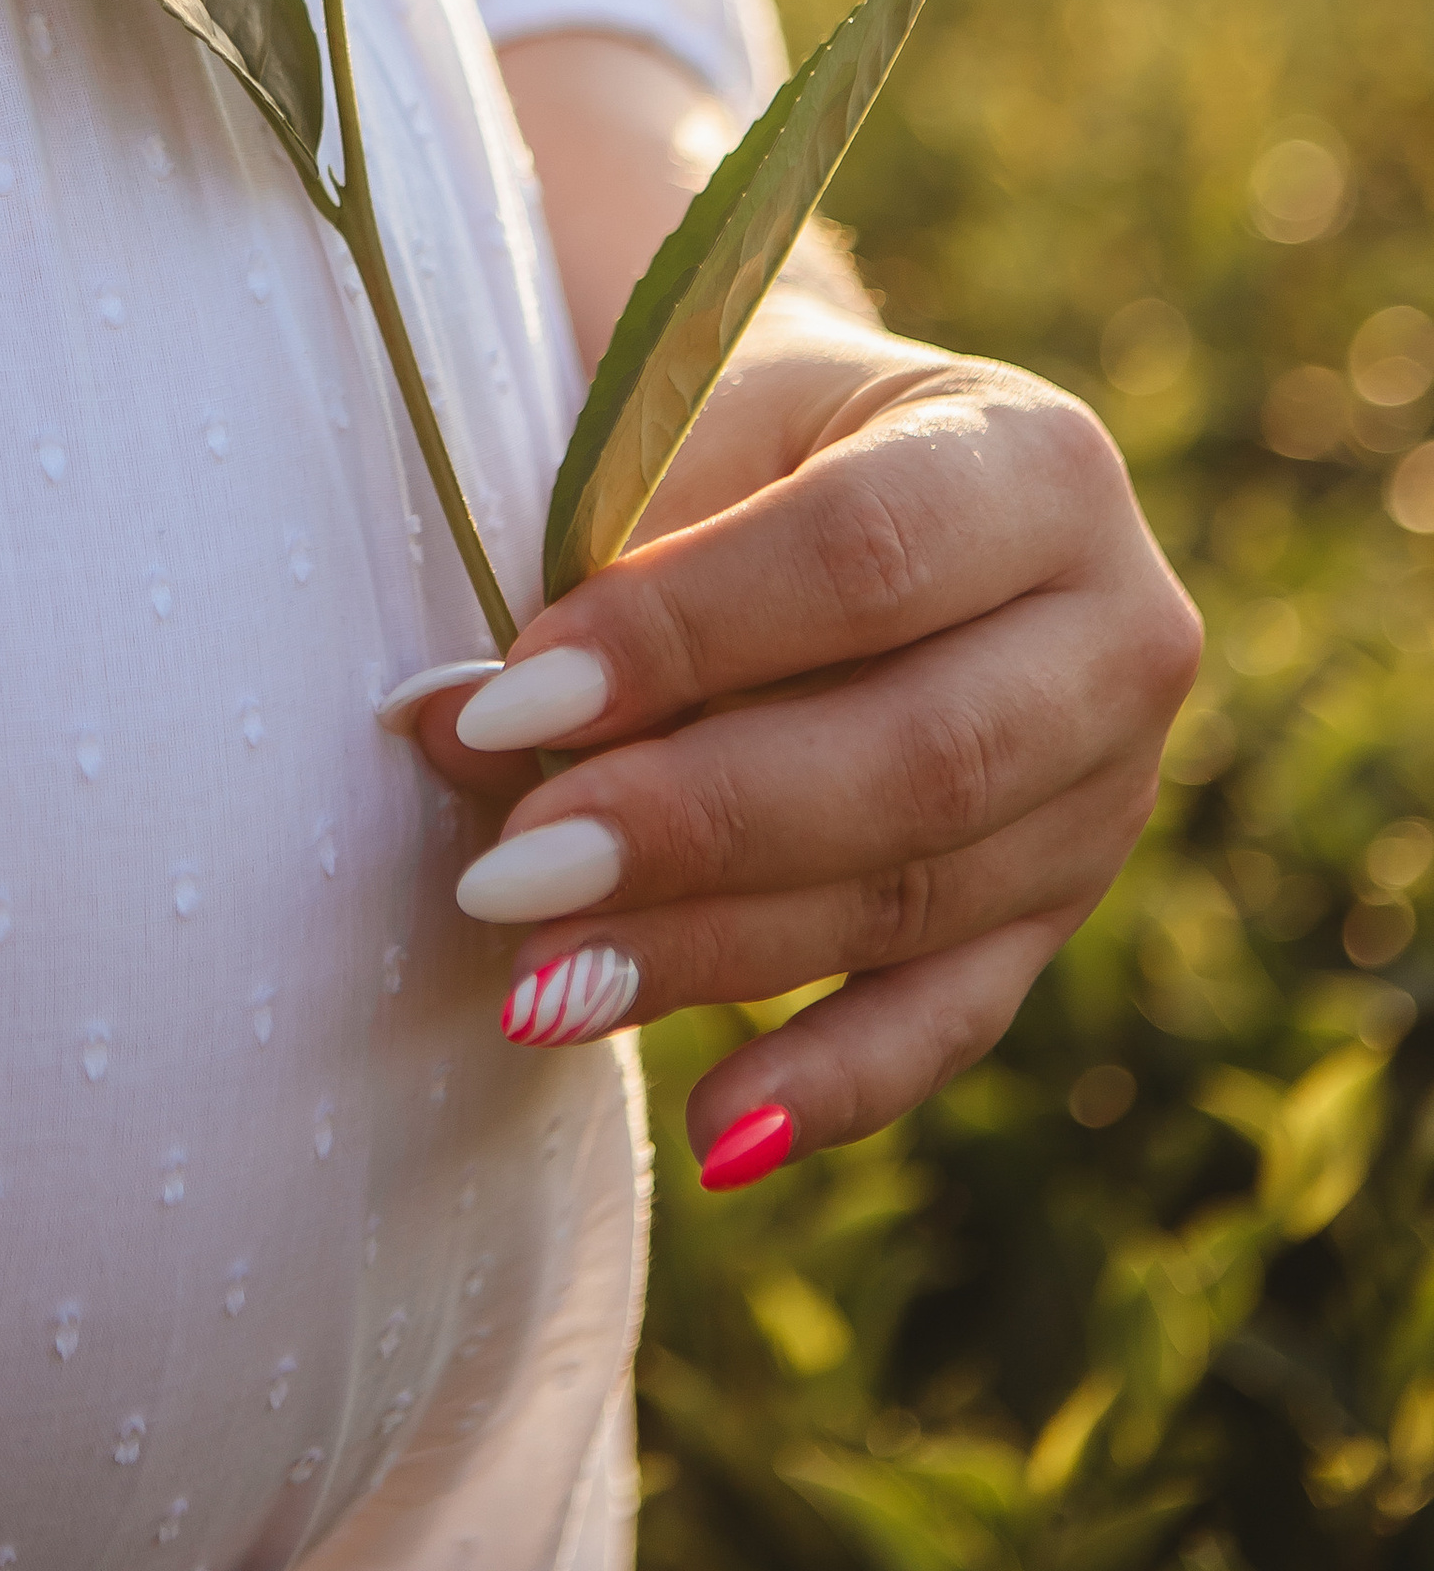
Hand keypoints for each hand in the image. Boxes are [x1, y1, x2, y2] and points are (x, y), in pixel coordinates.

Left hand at [414, 34, 1203, 1178]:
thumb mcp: (691, 436)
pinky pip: (954, 1020)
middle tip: (510, 874)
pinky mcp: (1056, 916)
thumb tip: (451, 724)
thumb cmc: (741, 443)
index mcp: (1035, 460)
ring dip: (716, 953)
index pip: (867, 553)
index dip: (686, 634)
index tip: (509, 702)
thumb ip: (597, 569)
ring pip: (920, 898)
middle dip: (696, 826)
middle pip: (920, 753)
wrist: (855, 469)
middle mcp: (1120, 630)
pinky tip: (715, 1134)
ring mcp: (1107, 792)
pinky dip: (833, 1085)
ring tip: (540, 982)